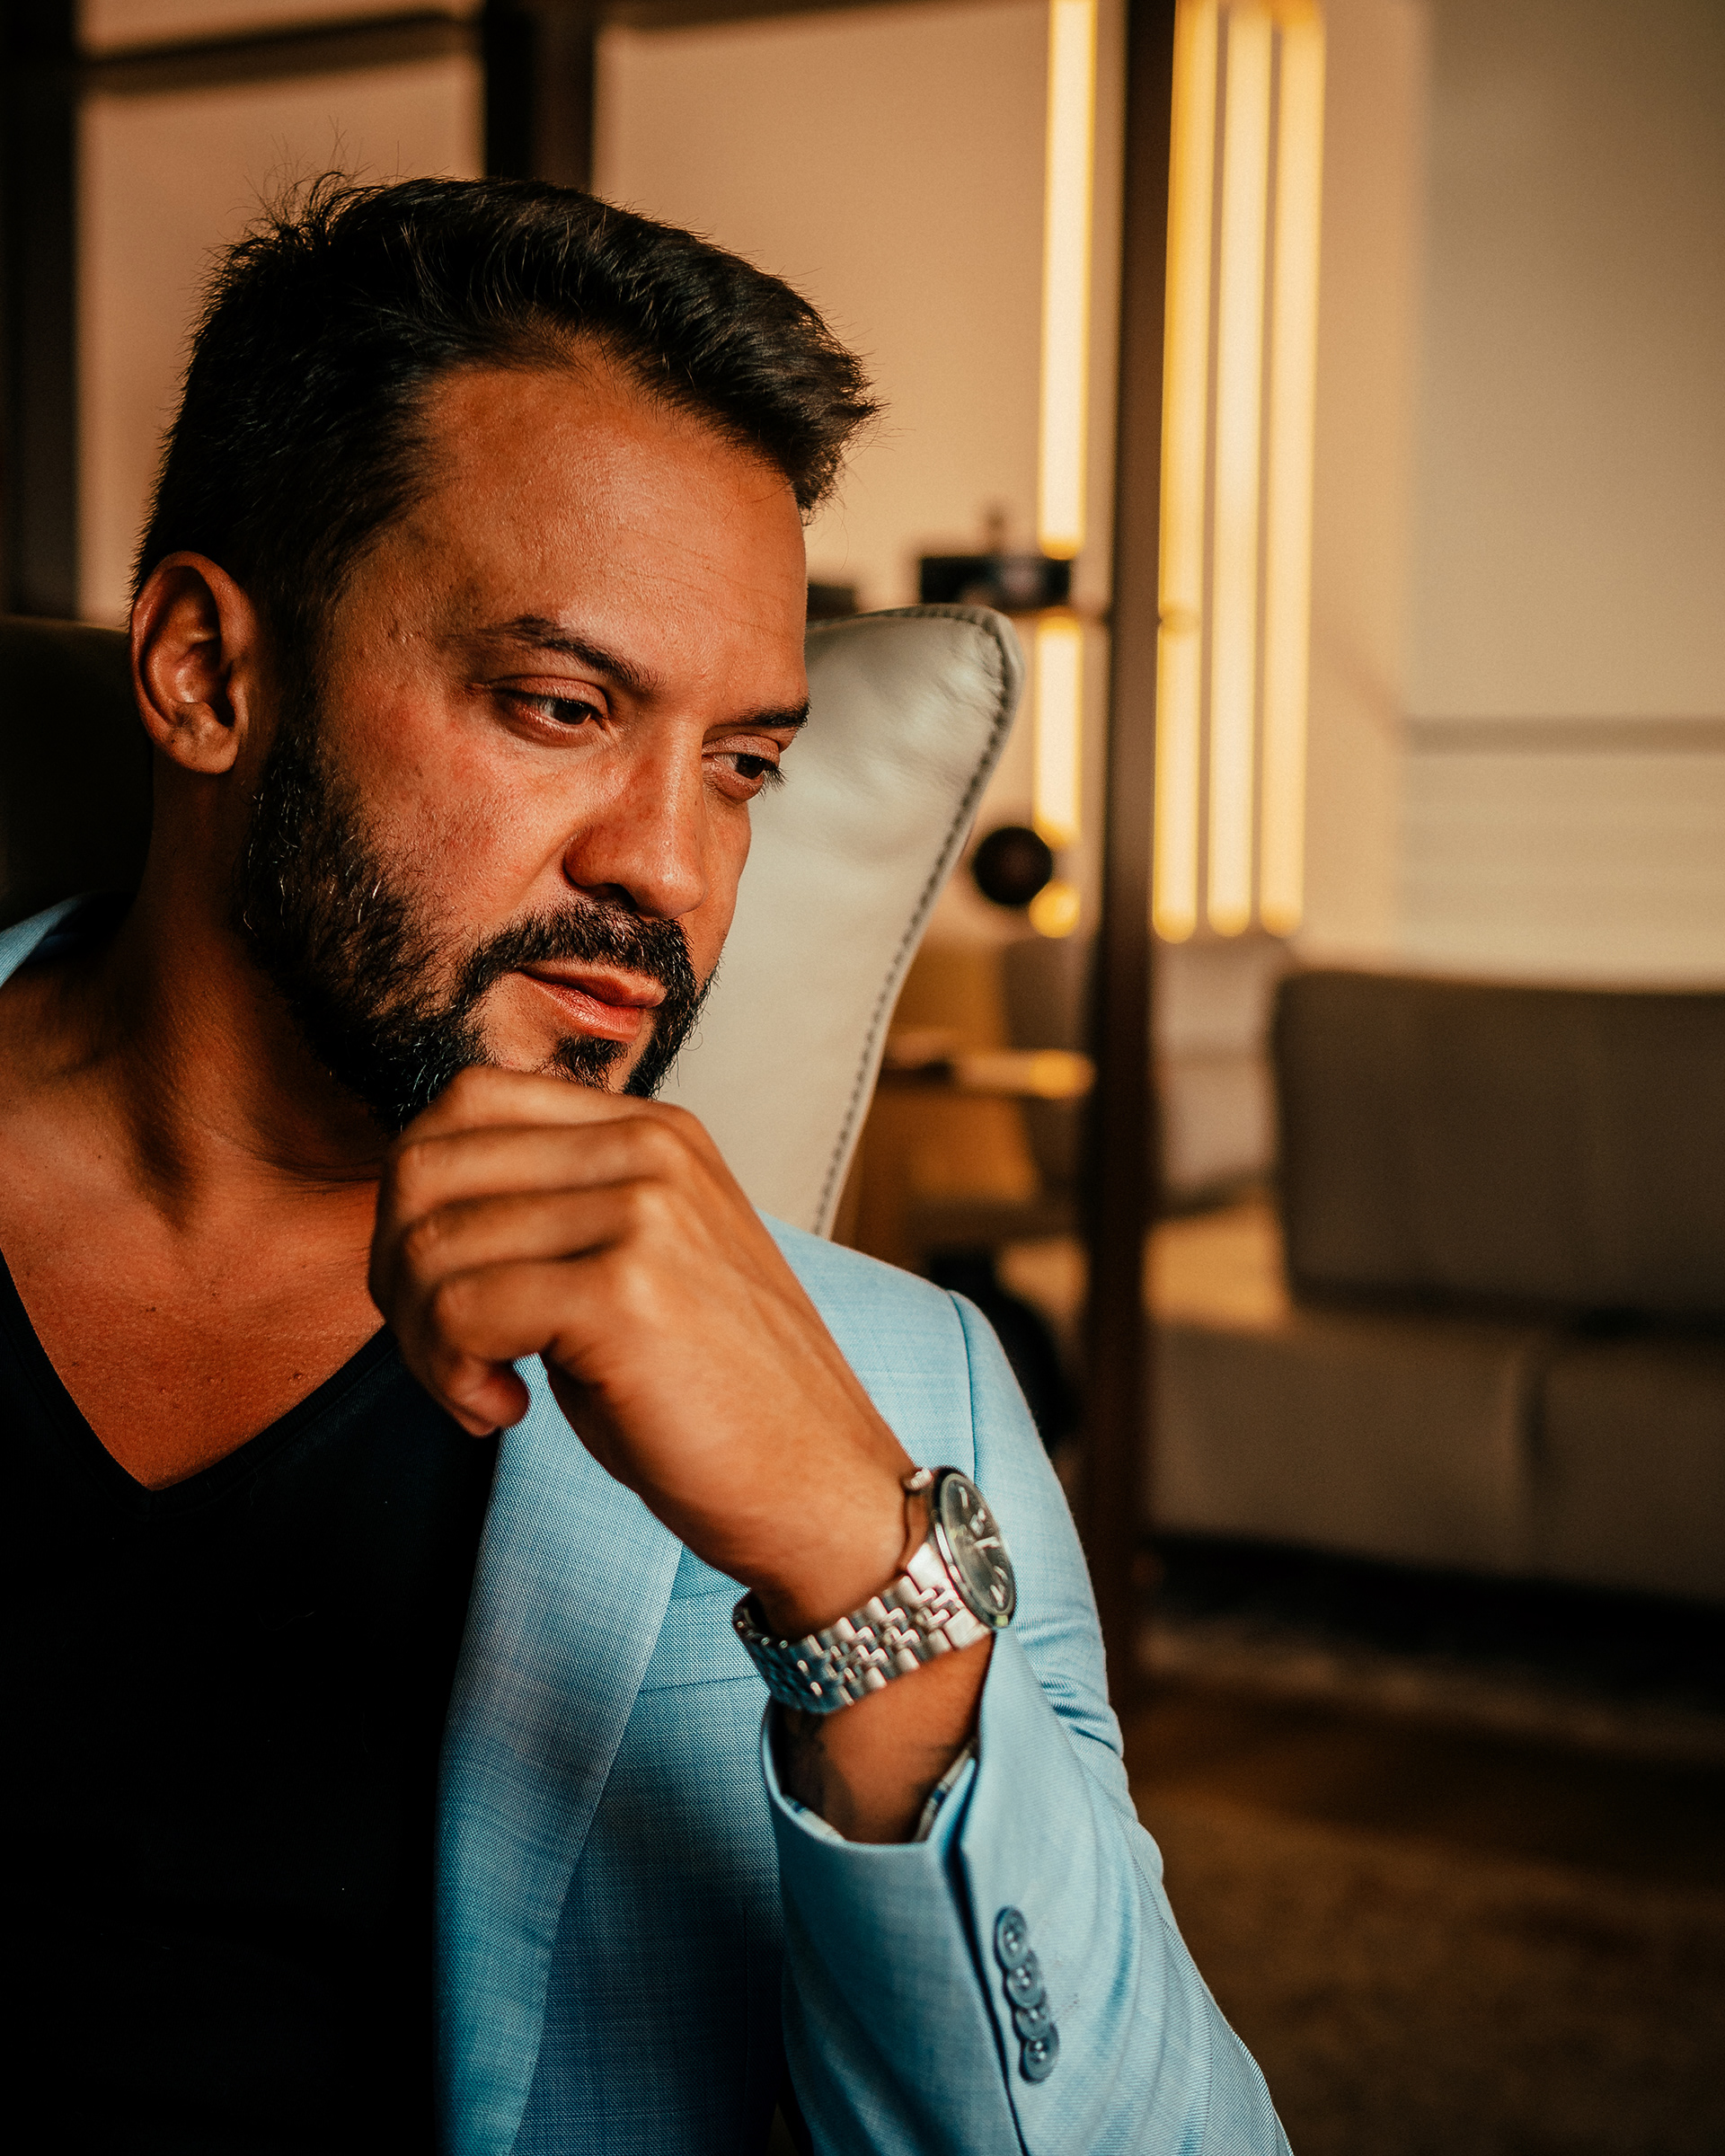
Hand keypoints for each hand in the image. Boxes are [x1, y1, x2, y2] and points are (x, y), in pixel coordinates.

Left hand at [369, 1064, 911, 1632]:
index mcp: (655, 1131)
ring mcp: (646, 1211)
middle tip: (443, 1352)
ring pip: (433, 1243)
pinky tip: (502, 1411)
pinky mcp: (628, 1291)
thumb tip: (412, 1204)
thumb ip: (551, 1212)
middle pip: (428, 1163)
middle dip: (397, 1269)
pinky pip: (461, 1310)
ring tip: (480, 1392)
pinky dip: (451, 1374)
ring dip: (423, 1341)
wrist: (822, 1490)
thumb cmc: (715, 1400)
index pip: (467, 1102)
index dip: (417, 1200)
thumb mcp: (634, 1268)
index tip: (448, 1293)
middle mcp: (653, 1149)